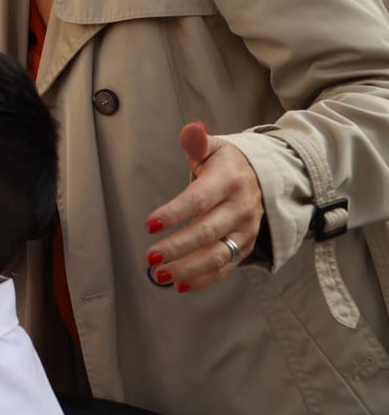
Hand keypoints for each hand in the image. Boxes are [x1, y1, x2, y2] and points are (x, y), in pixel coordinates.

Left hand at [145, 121, 265, 292]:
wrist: (265, 179)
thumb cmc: (227, 163)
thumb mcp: (214, 148)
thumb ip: (196, 142)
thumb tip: (192, 129)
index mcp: (228, 181)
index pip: (199, 199)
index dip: (175, 212)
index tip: (150, 225)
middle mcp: (240, 208)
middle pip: (208, 231)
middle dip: (178, 247)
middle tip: (150, 256)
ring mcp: (245, 230)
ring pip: (218, 254)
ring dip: (189, 268)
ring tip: (160, 275)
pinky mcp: (246, 246)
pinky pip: (226, 267)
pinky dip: (204, 279)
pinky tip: (180, 285)